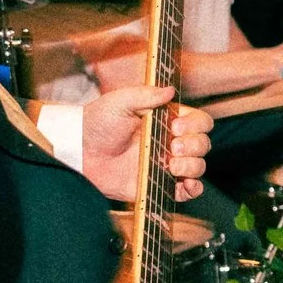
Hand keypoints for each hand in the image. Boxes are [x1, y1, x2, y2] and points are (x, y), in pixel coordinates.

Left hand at [80, 85, 210, 201]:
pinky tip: (184, 183)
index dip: (195, 124)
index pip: (199, 121)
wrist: (79, 152)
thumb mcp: (119, 102)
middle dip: (194, 145)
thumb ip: (145, 95)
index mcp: (166, 120)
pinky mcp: (159, 184)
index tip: (176, 125)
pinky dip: (193, 188)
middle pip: (203, 144)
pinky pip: (187, 191)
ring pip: (199, 166)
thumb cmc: (96, 124)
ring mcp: (166, 164)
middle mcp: (170, 142)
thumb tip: (170, 90)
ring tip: (171, 164)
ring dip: (192, 165)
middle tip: (172, 146)